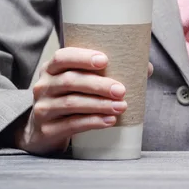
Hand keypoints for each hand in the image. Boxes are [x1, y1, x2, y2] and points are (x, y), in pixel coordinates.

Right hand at [15, 47, 152, 154]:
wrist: (42, 131)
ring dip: (100, 104)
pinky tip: (109, 120)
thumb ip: (106, 72)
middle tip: (121, 90)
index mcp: (51, 69)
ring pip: (72, 103)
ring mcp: (43, 108)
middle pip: (70, 81)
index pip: (63, 57)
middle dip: (99, 84)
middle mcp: (43, 86)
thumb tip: (146, 67)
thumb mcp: (79, 82)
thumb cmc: (69, 98)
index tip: (105, 60)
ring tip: (121, 106)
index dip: (83, 57)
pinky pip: (71, 124)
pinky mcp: (47, 130)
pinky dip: (93, 122)